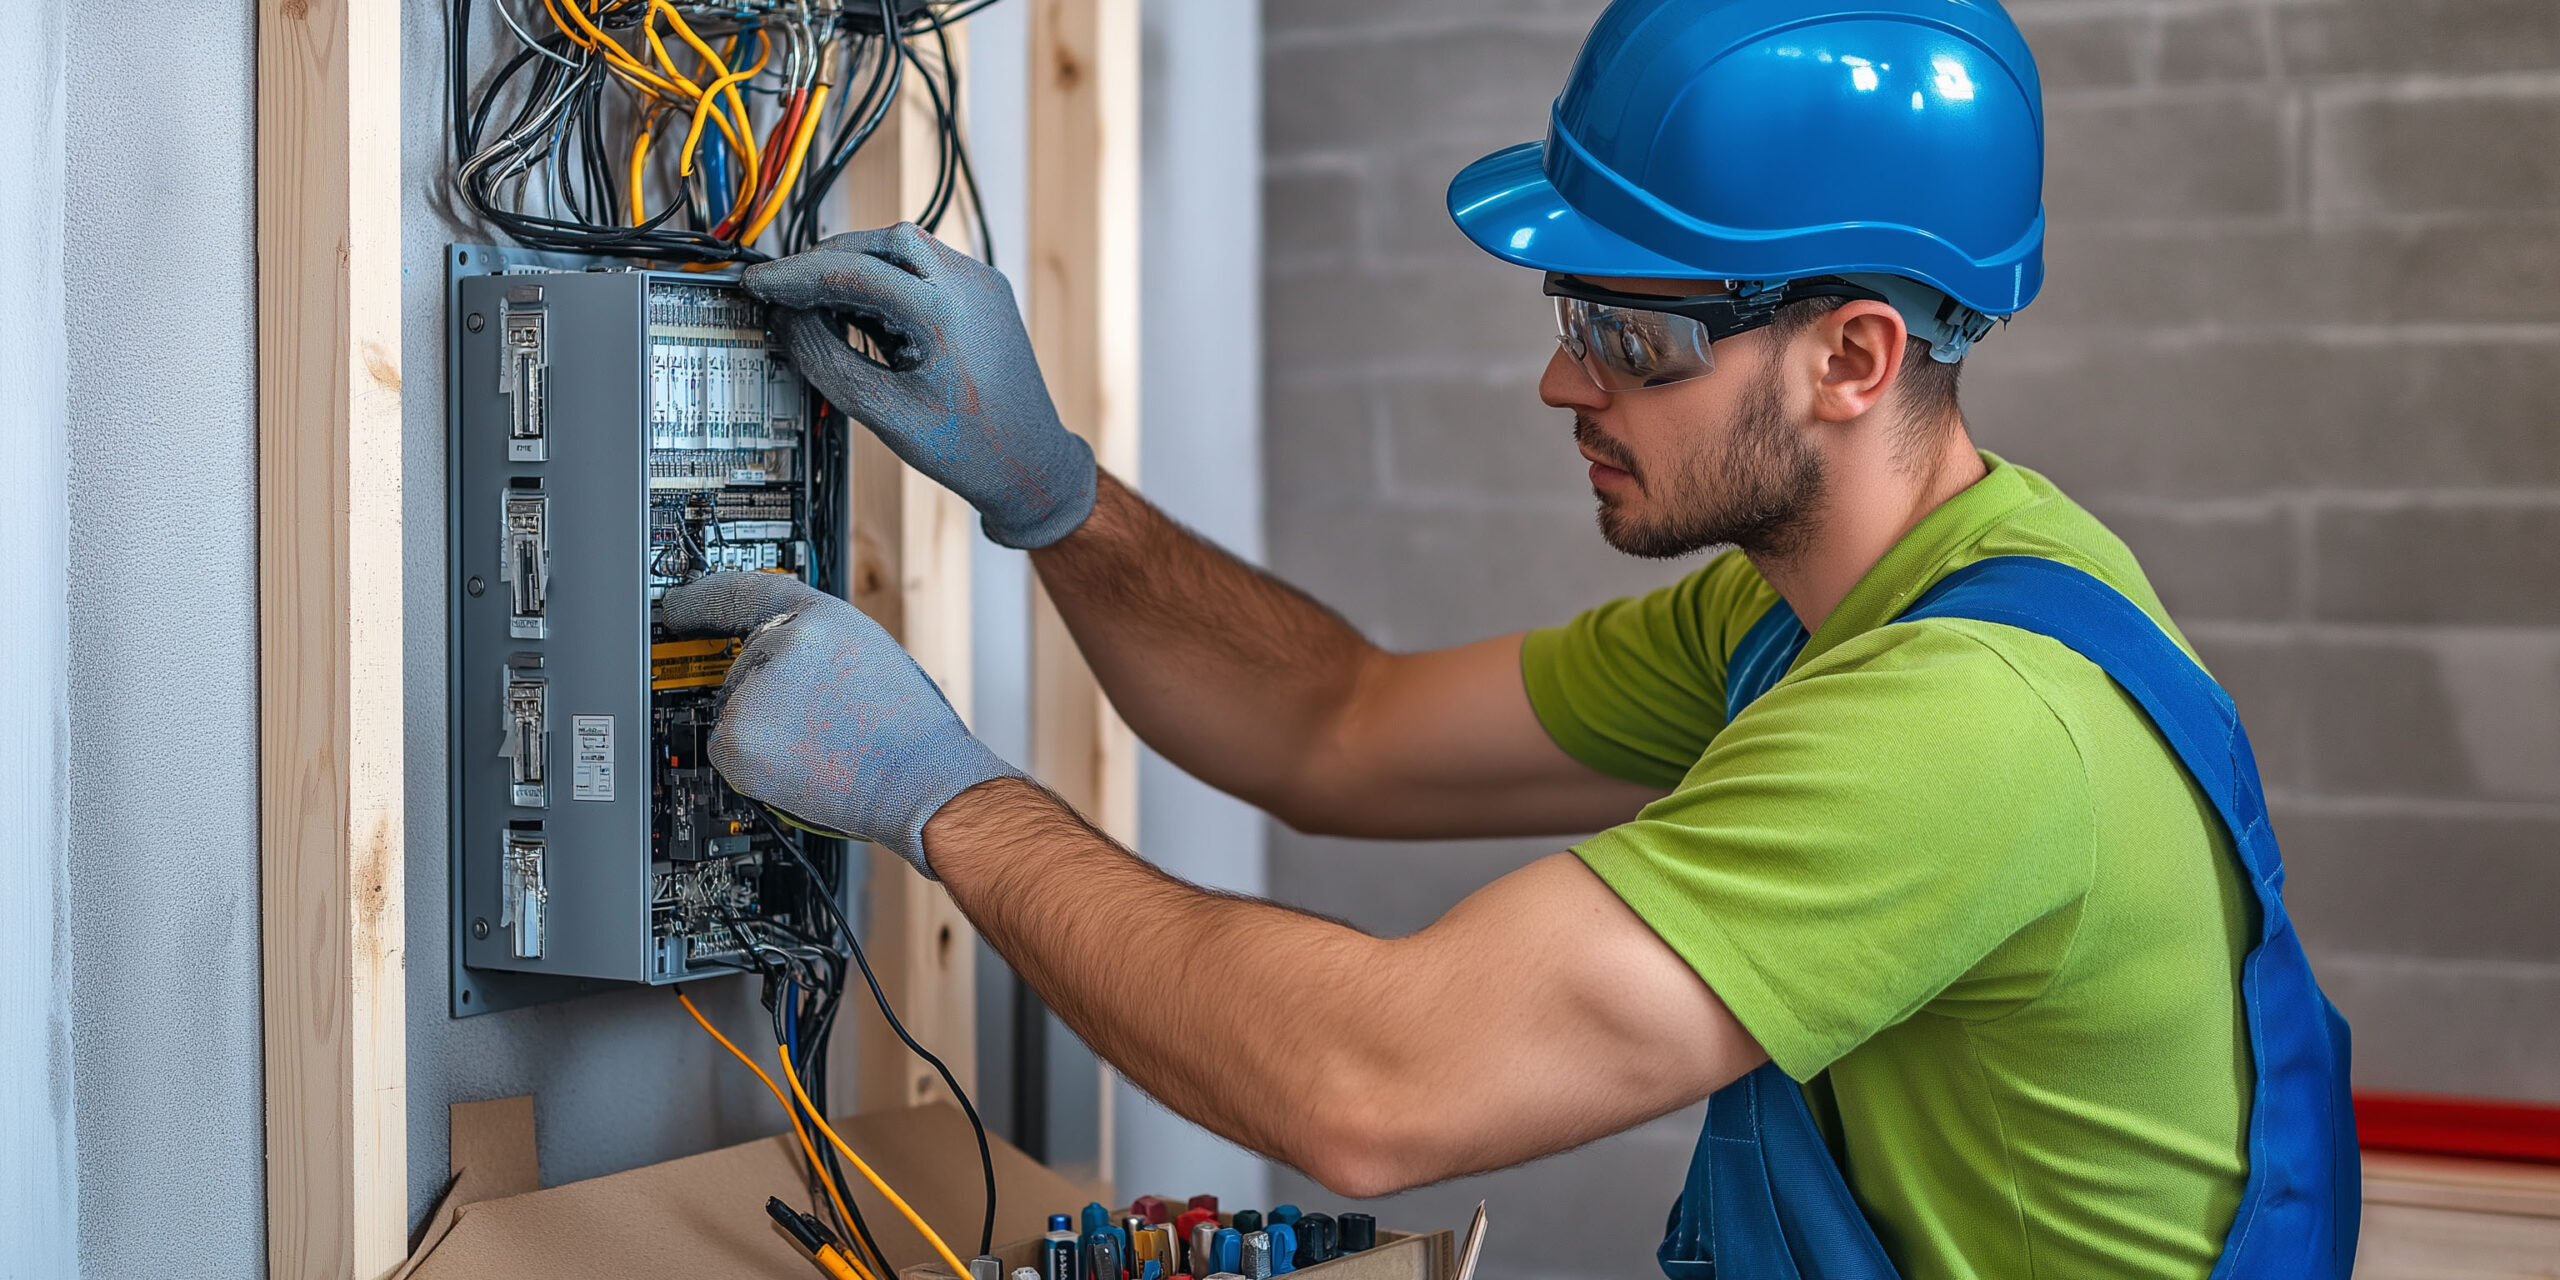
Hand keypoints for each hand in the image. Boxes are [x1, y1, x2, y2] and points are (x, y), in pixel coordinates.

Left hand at [658, 571, 1019, 876]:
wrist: (921, 782)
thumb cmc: (907, 731)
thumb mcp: (868, 656)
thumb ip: (816, 643)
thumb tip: (768, 648)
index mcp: (822, 616)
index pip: (746, 591)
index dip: (704, 597)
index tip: (679, 606)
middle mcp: (784, 642)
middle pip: (742, 664)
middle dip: (768, 694)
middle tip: (819, 717)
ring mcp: (756, 691)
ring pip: (734, 708)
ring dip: (763, 729)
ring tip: (821, 743)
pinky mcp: (737, 739)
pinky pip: (726, 746)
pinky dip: (753, 762)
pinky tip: (800, 764)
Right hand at [742, 223, 1097, 548]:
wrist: (1031, 463)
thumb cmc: (971, 449)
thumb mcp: (882, 412)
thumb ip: (826, 362)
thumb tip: (787, 322)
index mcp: (947, 313)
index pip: (854, 272)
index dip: (797, 276)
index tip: (761, 284)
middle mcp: (971, 286)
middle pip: (880, 242)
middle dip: (825, 261)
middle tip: (784, 289)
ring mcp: (981, 285)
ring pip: (903, 247)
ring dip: (856, 267)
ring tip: (819, 304)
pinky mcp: (982, 293)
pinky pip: (924, 267)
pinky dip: (886, 279)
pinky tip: (861, 310)